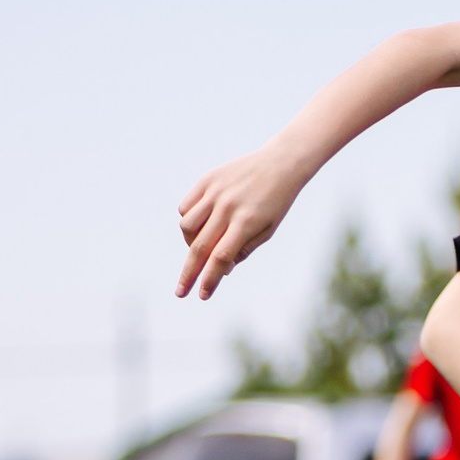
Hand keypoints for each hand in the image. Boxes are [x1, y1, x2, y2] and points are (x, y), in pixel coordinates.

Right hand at [177, 143, 312, 299]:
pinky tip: (200, 224)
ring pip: (186, 226)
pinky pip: (185, 206)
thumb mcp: (268, 230)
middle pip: (200, 247)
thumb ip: (244, 249)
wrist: (279, 164)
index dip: (210, 279)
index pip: (221, 258)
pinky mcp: (206, 180)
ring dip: (189, 244)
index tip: (202, 296)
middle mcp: (228, 207)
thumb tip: (221, 270)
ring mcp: (215, 192)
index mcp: (247, 222)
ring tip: (201, 247)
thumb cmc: (276, 202)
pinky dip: (188, 220)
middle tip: (180, 292)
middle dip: (189, 273)